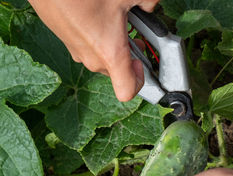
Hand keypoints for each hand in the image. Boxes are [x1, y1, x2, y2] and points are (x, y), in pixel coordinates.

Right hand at [28, 0, 158, 100]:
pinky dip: (96, 36)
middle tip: (133, 33)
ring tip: (114, 17)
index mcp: (109, 53)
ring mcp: (75, 50)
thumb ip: (147, 2)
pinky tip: (97, 12)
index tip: (140, 63)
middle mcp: (92, 58)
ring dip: (111, 43)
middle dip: (127, 55)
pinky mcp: (65, 40)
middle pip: (115, 71)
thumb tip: (149, 5)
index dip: (139, 81)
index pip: (127, 91)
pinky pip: (87, 46)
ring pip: (101, 58)